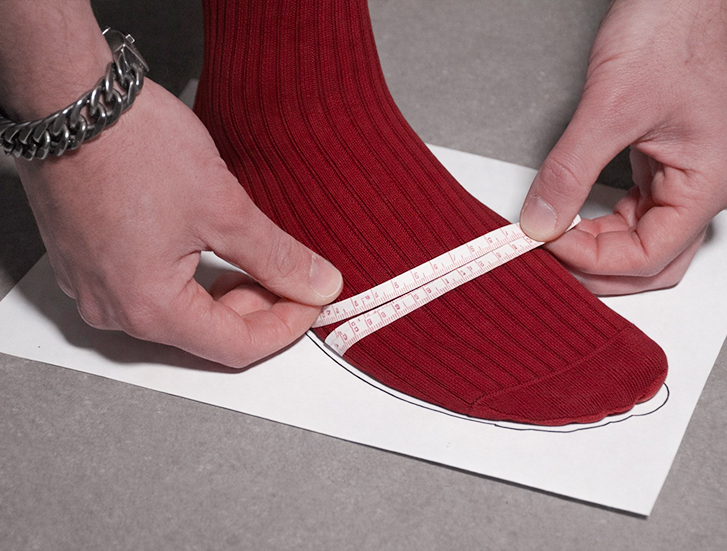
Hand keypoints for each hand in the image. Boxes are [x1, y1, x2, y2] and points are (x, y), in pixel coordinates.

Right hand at [16, 81, 341, 366]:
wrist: (70, 98)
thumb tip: (317, 285)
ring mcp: (94, 287)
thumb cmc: (133, 146)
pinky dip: (188, 278)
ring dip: (224, 292)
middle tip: (286, 272)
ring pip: (179, 312)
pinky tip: (207, 247)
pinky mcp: (87, 262)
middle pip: (207, 334)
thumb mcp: (224, 207)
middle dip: (257, 306)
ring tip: (249, 257)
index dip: (287, 326)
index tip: (312, 299)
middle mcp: (114, 310)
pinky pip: (149, 289)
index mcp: (149, 308)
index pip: (237, 346)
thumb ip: (277, 257)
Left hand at [519, 0, 726, 294]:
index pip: (647, 256)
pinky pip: (632, 214)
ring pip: (640, 242)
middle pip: (649, 262)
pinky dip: (598, 226)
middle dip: (596, 270)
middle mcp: (698, 188)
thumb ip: (571, 171)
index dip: (591, 261)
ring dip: (595, 251)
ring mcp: (680, 178)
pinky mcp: (660, 163)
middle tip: (546, 263)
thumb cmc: (674, 29)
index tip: (544, 246)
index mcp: (706, 184)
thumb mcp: (613, 106)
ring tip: (550, 244)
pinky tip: (569, 221)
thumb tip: (540, 223)